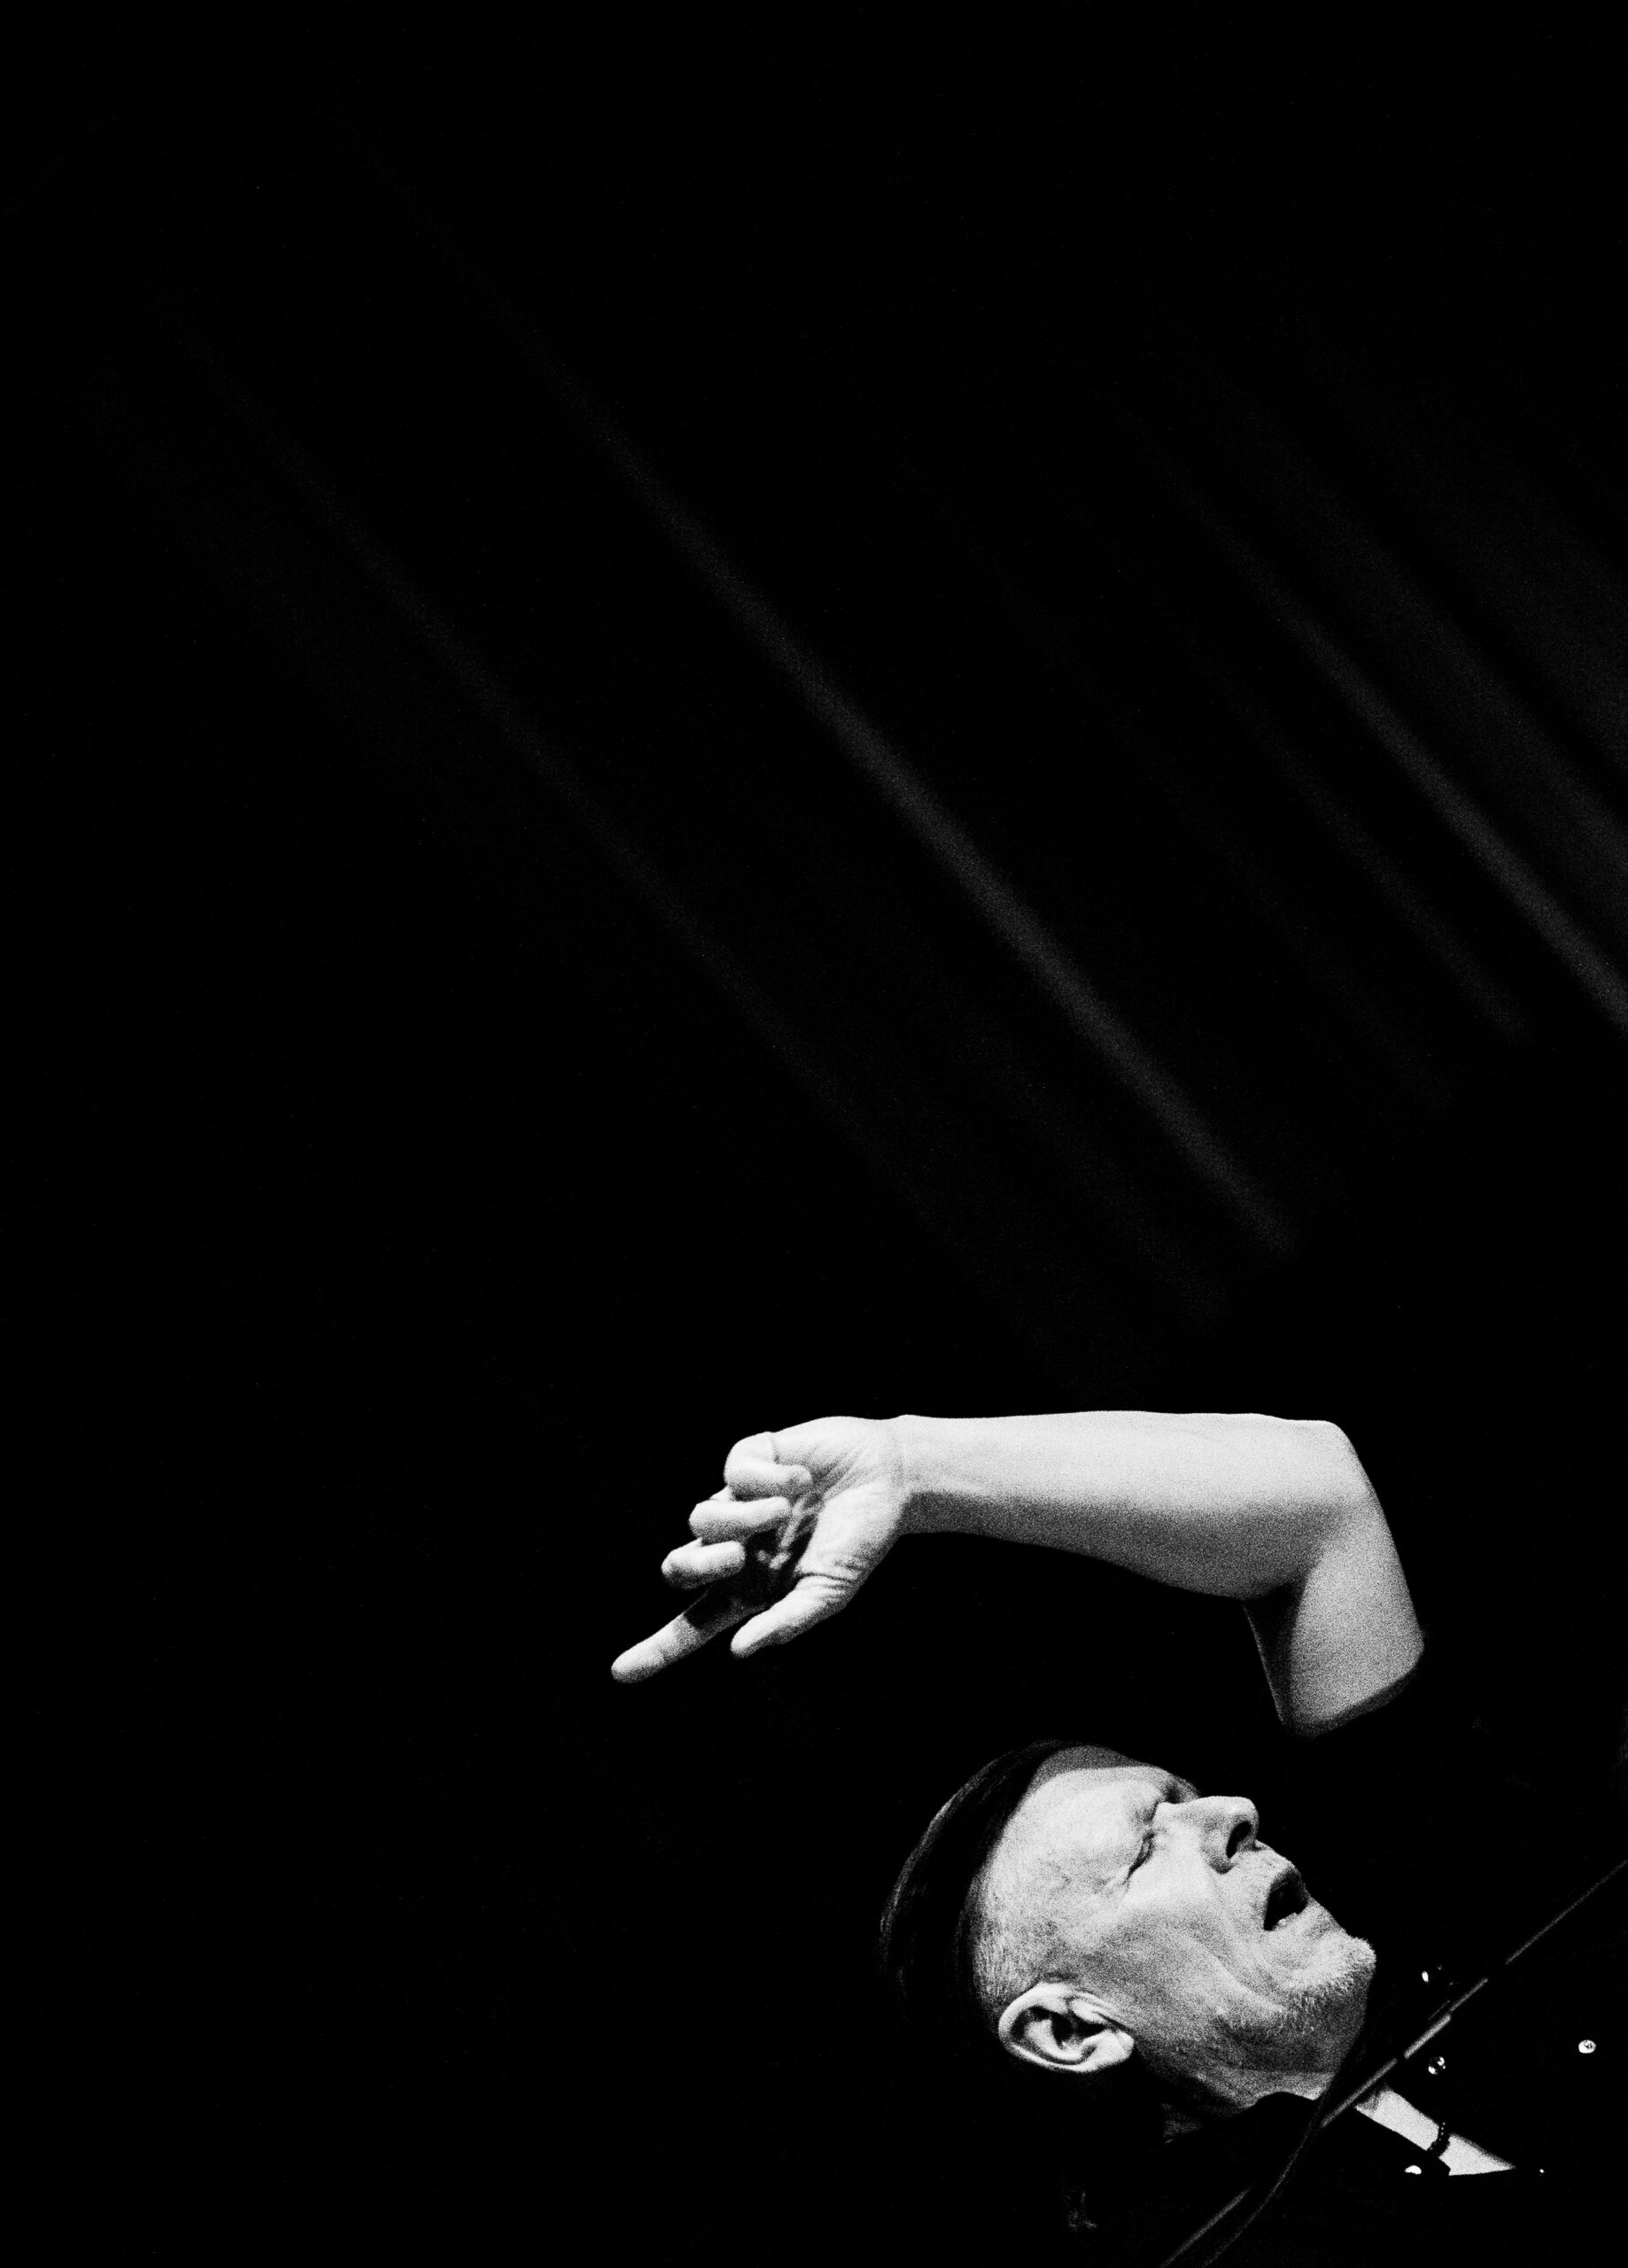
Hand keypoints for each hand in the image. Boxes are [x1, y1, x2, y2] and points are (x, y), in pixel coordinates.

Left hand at [610, 1416, 909, 1681]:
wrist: (889, 1479)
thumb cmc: (861, 1542)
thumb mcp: (830, 1593)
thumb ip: (787, 1621)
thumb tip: (739, 1650)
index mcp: (749, 1589)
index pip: (693, 1626)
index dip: (655, 1651)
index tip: (619, 1674)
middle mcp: (735, 1548)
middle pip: (678, 1569)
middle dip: (697, 1565)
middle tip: (737, 1558)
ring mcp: (737, 1504)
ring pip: (699, 1519)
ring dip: (742, 1519)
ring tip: (786, 1512)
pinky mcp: (748, 1462)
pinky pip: (732, 1473)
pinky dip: (769, 1480)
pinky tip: (801, 1480)